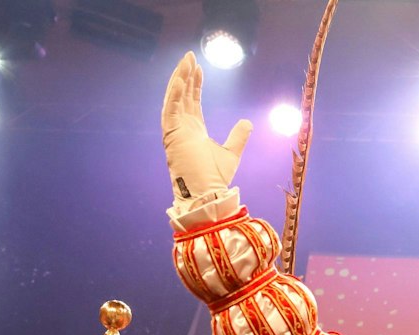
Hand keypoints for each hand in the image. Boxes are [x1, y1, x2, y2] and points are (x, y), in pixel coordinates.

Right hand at [161, 52, 251, 201]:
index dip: (195, 84)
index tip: (199, 68)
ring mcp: (175, 130)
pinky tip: (180, 79)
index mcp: (194, 130)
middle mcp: (182, 127)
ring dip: (179, 79)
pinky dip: (174, 93)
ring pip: (174, 98)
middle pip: (182, 95)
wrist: (207, 193)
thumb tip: (247, 121)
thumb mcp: (232, 151)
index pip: (192, 101)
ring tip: (186, 61)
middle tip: (190, 56)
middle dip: (186, 75)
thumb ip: (238, 135)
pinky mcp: (171, 135)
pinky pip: (170, 109)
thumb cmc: (215, 177)